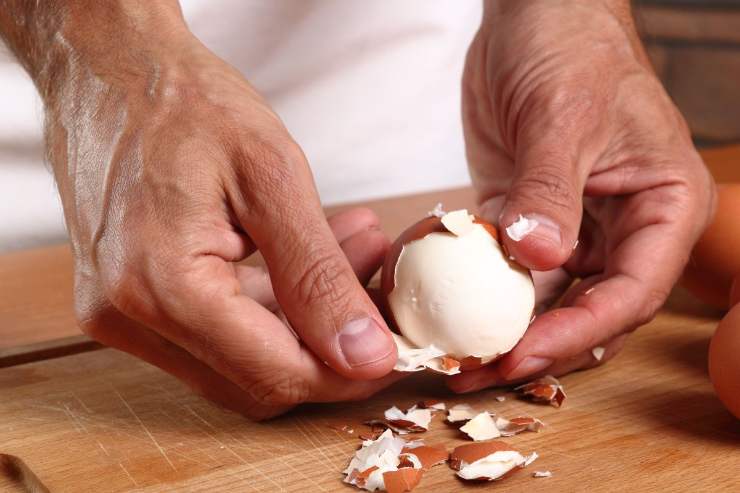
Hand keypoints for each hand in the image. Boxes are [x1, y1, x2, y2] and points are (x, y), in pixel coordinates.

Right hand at [38, 11, 397, 418]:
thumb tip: (365, 353)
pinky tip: (307, 257)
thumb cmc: (185, 102)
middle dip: (331, 344)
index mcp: (162, 285)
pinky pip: (213, 332)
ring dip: (305, 322)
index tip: (395, 346)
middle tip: (379, 290)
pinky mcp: (127, 301)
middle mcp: (128, 315)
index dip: (348, 371)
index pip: (277, 373)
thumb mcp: (272, 178)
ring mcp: (120, 313)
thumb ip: (318, 276)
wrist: (111, 70)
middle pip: (257, 380)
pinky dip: (270, 307)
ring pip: (239, 360)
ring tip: (355, 251)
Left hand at [451, 0, 714, 391]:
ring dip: (501, 331)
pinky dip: (477, 294)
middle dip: (536, 347)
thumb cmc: (570, 47)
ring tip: (454, 358)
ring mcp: (573, 228)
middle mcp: (624, 227)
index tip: (522, 353)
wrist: (533, 14)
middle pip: (589, 310)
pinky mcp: (525, 221)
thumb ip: (549, 189)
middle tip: (477, 372)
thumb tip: (536, 256)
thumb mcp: (563, 115)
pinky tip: (442, 313)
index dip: (579, 331)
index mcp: (662, 206)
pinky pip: (505, 271)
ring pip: (545, 300)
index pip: (632, 291)